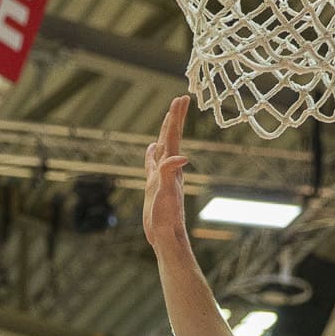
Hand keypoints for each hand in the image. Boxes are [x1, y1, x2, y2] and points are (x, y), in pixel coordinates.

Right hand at [142, 96, 192, 249]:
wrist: (166, 236)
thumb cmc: (166, 217)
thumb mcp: (166, 194)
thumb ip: (171, 174)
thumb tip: (182, 157)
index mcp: (170, 167)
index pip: (173, 137)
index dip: (175, 118)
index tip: (181, 98)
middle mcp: (169, 168)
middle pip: (171, 138)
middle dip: (174, 118)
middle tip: (180, 99)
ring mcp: (163, 176)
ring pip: (164, 148)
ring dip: (166, 131)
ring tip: (168, 117)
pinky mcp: (156, 185)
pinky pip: (154, 163)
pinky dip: (152, 153)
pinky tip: (151, 149)